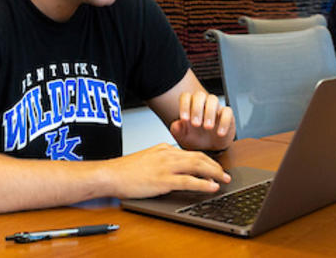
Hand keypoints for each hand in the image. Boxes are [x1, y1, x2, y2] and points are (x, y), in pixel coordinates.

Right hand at [108, 143, 230, 197]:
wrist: (110, 174)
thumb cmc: (125, 170)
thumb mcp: (147, 159)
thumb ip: (162, 161)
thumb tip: (175, 169)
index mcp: (164, 149)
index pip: (191, 152)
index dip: (206, 160)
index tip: (215, 167)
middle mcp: (167, 154)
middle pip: (199, 157)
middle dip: (215, 165)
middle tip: (226, 174)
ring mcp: (166, 167)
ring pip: (197, 166)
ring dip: (214, 173)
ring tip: (224, 179)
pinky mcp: (163, 180)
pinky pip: (188, 181)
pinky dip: (203, 183)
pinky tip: (212, 187)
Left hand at [169, 91, 235, 151]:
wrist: (209, 147)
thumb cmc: (195, 138)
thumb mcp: (183, 137)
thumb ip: (176, 130)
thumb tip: (177, 124)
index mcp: (189, 105)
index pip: (186, 97)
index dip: (184, 105)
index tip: (184, 119)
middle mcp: (202, 103)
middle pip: (199, 95)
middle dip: (196, 109)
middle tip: (195, 124)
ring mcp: (215, 107)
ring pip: (213, 99)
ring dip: (209, 112)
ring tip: (207, 127)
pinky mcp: (227, 114)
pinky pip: (228, 111)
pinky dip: (224, 122)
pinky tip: (219, 133)